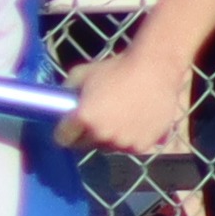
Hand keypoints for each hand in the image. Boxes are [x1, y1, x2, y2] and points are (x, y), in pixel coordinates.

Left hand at [56, 45, 191, 155]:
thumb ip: (66, 89)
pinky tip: (133, 120)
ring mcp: (123, 142)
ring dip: (108, 137)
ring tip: (118, 117)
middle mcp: (102, 134)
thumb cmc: (118, 68)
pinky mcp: (142, 146)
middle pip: (84, 145)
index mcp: (84, 118)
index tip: (68, 127)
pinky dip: (129, 139)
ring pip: (108, 147)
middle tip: (95, 119)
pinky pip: (128, 147)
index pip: (62, 139)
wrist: (155, 69)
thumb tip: (59, 100)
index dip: (64, 131)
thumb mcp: (83, 72)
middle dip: (85, 135)